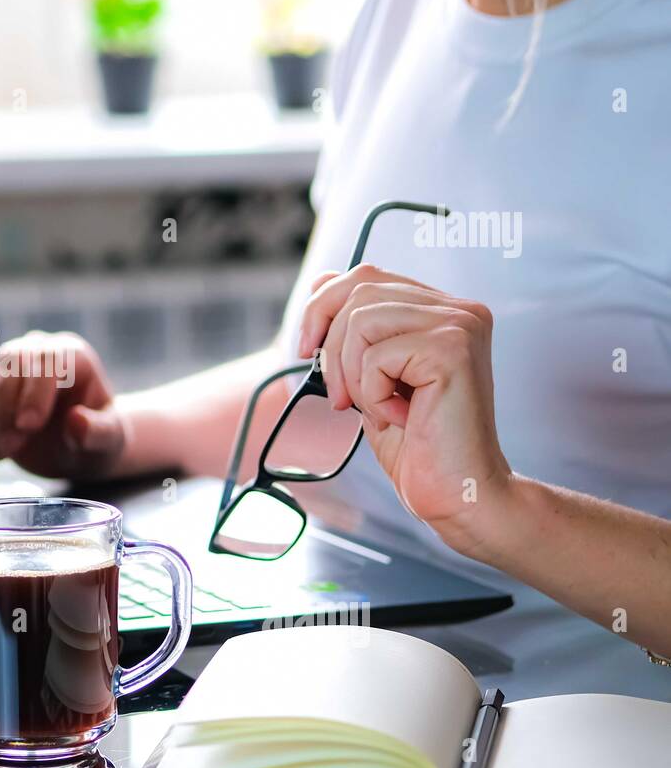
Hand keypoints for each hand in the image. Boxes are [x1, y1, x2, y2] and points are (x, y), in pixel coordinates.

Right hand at [0, 332, 125, 478]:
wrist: (76, 450)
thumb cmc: (97, 439)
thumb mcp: (108, 441)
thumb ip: (99, 432)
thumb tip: (78, 422)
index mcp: (72, 356)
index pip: (47, 359)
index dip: (34, 390)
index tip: (29, 426)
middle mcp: (36, 352)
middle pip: (9, 362)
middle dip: (5, 408)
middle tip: (10, 449)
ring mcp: (7, 369)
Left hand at [297, 264, 513, 551]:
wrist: (456, 492)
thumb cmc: (419, 443)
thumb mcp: (373, 377)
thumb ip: (357, 334)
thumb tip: (320, 291)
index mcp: (442, 310)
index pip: (365, 276)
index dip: (322, 305)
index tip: (306, 347)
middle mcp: (459, 309)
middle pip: (358, 289)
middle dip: (331, 346)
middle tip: (340, 396)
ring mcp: (460, 325)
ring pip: (361, 320)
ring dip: (352, 374)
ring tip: (378, 408)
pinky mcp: (452, 350)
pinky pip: (376, 357)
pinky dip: (373, 394)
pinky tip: (402, 416)